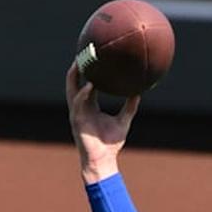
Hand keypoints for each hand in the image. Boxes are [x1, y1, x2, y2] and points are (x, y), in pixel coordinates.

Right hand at [65, 62, 139, 183]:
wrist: (103, 161)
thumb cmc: (111, 143)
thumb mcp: (124, 120)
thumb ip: (130, 106)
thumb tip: (139, 93)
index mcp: (90, 105)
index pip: (86, 82)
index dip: (87, 70)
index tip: (93, 56)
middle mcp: (81, 106)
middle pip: (74, 82)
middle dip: (76, 67)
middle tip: (83, 50)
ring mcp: (77, 113)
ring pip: (72, 89)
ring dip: (74, 75)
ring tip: (79, 62)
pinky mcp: (77, 121)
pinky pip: (79, 104)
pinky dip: (84, 94)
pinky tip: (90, 85)